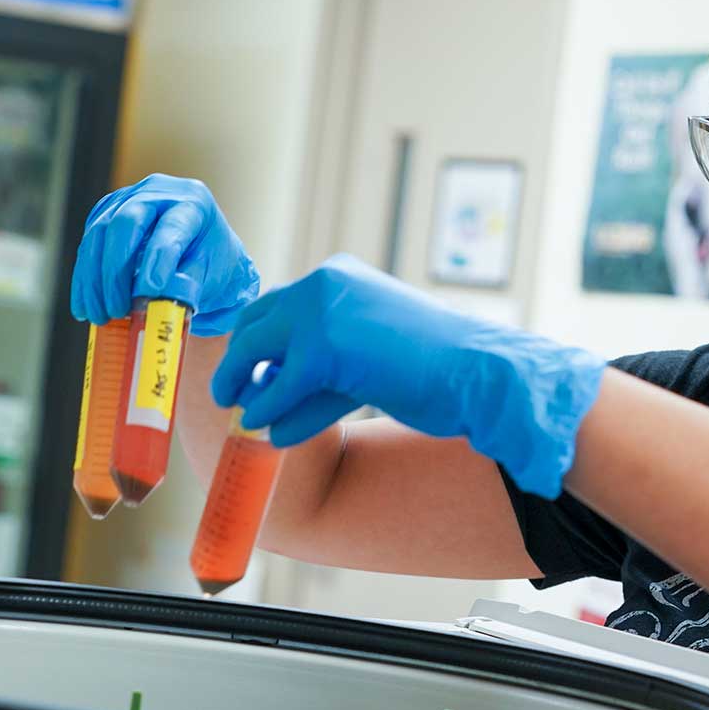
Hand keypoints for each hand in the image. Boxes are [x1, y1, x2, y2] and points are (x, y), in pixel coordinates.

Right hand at [70, 174, 259, 335]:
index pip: (172, 227)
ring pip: (99, 234)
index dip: (159, 258)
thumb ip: (187, 286)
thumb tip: (152, 302)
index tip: (150, 290)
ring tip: (100, 316)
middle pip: (126, 222)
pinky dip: (85, 279)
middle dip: (117, 270)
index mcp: (195, 203)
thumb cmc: (214, 268)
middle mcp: (159, 192)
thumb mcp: (213, 278)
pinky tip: (86, 307)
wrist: (204, 259)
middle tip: (117, 309)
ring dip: (95, 279)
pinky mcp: (106, 215)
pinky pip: (88, 245)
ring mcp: (128, 200)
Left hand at [211, 254, 604, 497]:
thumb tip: (267, 387)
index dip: (258, 339)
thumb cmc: (437, 369)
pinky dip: (267, 411)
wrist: (479, 373)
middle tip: (229, 395)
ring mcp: (322, 310)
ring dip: (244, 387)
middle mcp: (326, 283)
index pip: (280, 304)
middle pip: (256, 321)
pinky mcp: (324, 347)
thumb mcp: (371, 350)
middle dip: (239, 360)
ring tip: (245, 419)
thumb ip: (324, 358)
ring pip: (257, 349)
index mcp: (341, 277)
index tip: (249, 370)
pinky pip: (276, 386)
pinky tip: (269, 432)